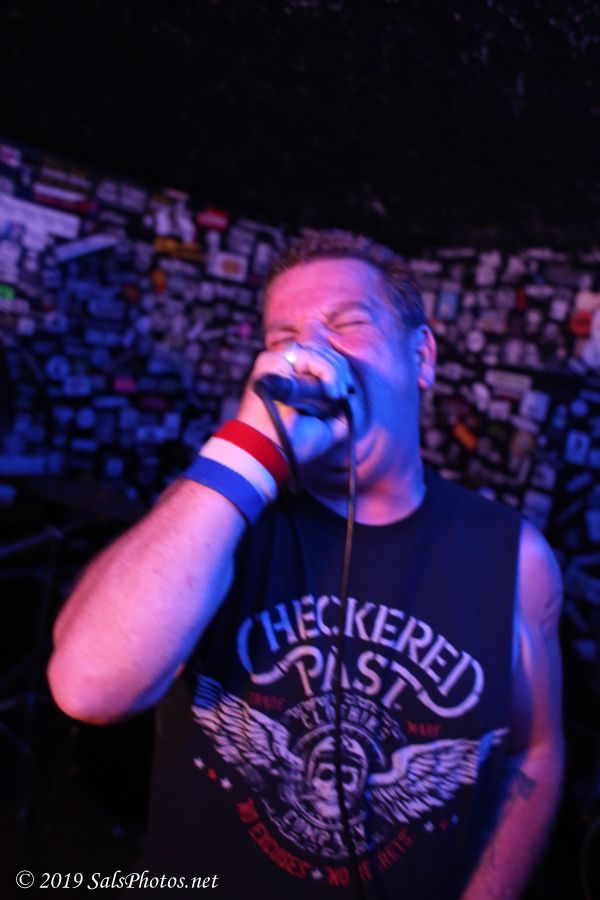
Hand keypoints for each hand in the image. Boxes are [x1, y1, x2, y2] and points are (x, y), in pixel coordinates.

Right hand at [236, 342, 354, 464]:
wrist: (268, 449)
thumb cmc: (293, 442)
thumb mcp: (327, 428)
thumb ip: (342, 413)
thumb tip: (354, 395)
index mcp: (296, 379)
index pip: (324, 360)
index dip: (340, 374)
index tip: (345, 395)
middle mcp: (286, 367)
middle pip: (323, 352)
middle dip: (340, 373)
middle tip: (340, 397)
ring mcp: (277, 361)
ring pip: (318, 352)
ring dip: (333, 375)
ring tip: (333, 396)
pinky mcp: (270, 360)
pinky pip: (307, 356)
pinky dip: (325, 372)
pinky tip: (328, 391)